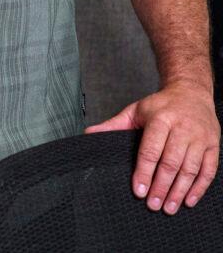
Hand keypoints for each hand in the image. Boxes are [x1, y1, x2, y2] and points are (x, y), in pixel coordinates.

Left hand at [85, 82, 219, 213]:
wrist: (191, 92)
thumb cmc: (161, 105)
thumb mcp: (135, 110)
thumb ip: (114, 124)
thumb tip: (89, 134)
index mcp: (160, 119)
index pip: (150, 150)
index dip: (144, 172)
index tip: (138, 190)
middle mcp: (182, 128)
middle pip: (171, 163)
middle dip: (161, 186)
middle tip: (152, 205)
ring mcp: (200, 137)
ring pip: (190, 169)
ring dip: (179, 191)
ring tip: (169, 207)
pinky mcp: (213, 145)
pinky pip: (208, 170)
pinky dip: (199, 187)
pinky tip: (189, 200)